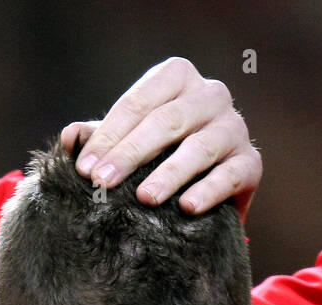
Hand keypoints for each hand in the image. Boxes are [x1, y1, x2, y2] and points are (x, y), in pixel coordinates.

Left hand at [62, 57, 260, 217]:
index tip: (83, 168)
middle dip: (130, 153)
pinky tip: (186, 208)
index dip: (108, 136)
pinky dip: (208, 191)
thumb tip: (70, 136)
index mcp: (177, 79)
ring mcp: (234, 128)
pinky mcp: (250, 163)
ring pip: (200, 147)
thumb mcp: (125, 144)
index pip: (138, 103)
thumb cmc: (157, 157)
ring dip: (169, 174)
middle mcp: (211, 95)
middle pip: (167, 121)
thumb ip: (98, 138)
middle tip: (102, 183)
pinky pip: (230, 175)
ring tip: (144, 199)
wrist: (205, 190)